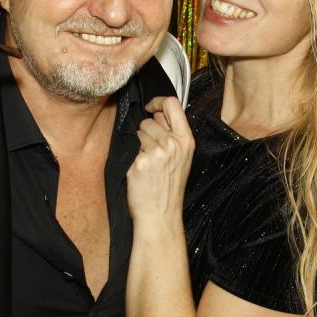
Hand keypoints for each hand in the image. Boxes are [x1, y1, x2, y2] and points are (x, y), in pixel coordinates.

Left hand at [126, 96, 194, 223]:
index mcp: (186, 141)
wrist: (160, 215)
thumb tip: (157, 113)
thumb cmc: (168, 188)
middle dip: (146, 130)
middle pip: (151, 119)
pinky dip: (132, 157)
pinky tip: (140, 171)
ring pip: (138, 131)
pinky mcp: (140, 161)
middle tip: (150, 150)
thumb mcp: (181, 158)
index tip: (151, 107)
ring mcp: (156, 152)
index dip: (158, 101)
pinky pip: (130, 146)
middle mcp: (173, 144)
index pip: (173, 104)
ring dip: (138, 143)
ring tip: (147, 163)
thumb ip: (173, 134)